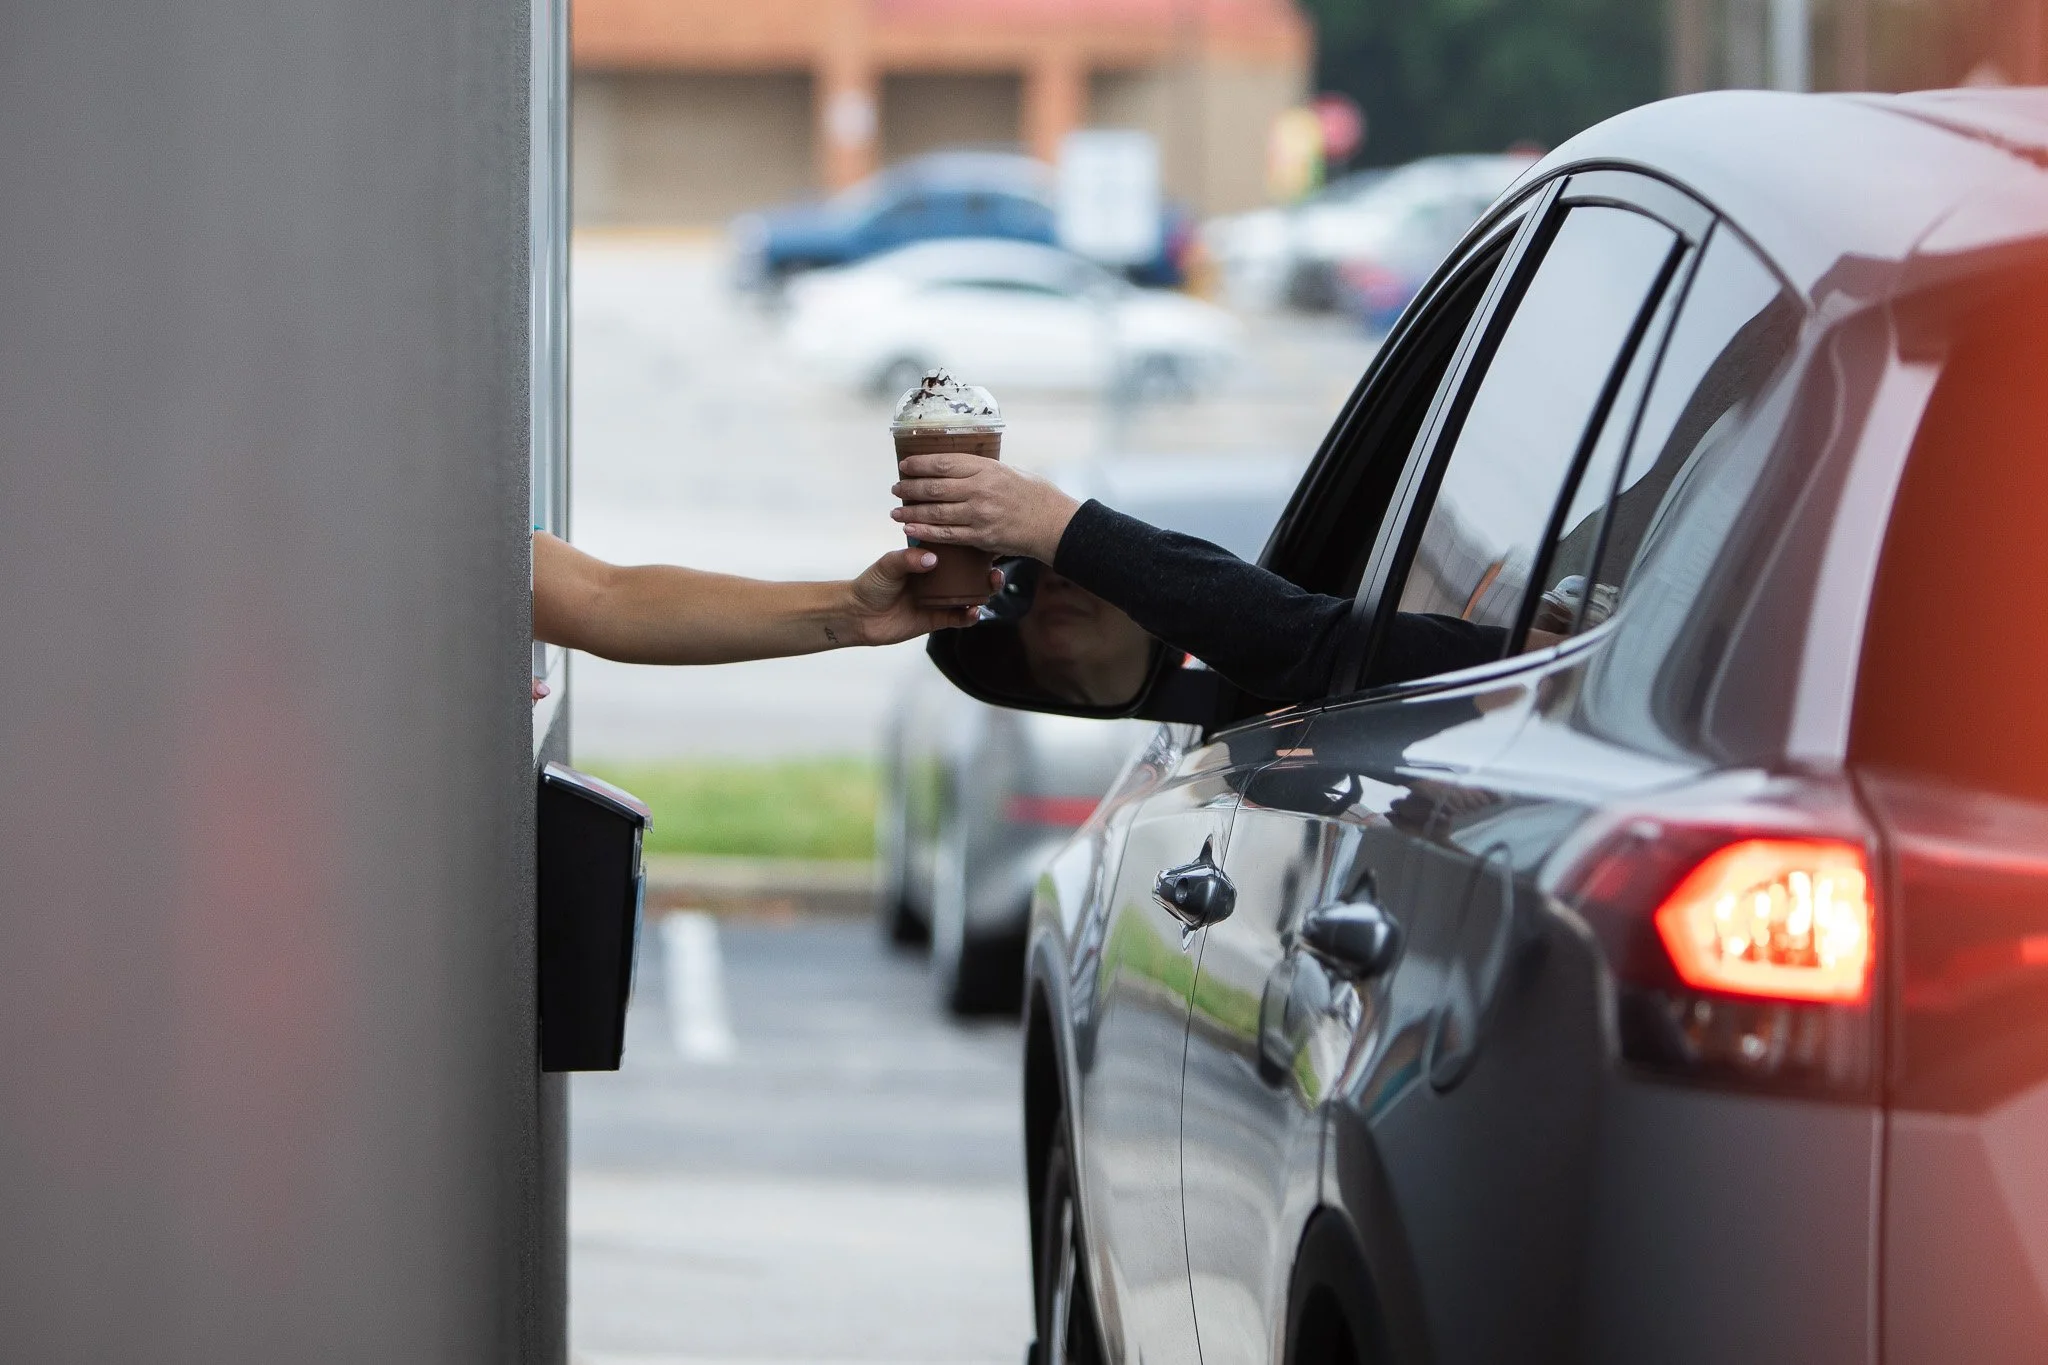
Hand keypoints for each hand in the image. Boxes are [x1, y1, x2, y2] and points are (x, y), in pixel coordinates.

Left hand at [837, 547, 993, 646]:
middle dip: (987, 570)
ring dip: (985, 591)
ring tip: (992, 585)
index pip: (956, 550)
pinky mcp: (937, 619)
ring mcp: (939, 598)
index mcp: (929, 559)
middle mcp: (938, 577)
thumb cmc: (871, 584)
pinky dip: (969, 615)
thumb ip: (908, 559)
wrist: (857, 615)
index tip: (989, 541)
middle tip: (995, 568)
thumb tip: (932, 559)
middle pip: (971, 572)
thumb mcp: (888, 564)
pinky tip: (974, 611)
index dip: (974, 546)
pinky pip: (958, 617)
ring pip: (970, 594)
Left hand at [891, 453, 1080, 562]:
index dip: (919, 464)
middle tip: (896, 489)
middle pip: (934, 487)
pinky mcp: (981, 537)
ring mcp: (980, 514)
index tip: (904, 465)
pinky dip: (925, 531)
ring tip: (895, 512)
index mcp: (987, 468)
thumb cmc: (1035, 495)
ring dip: (911, 512)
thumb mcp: (1009, 471)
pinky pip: (946, 535)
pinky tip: (910, 529)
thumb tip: (956, 469)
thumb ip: (982, 471)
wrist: (1054, 524)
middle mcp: (980, 489)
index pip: (943, 463)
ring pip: (936, 512)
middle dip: (909, 488)